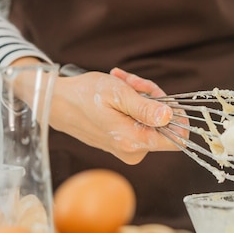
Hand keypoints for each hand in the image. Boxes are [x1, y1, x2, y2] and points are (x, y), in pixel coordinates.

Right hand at [48, 66, 176, 164]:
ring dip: (141, 97)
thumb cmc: (84, 95)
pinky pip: (138, 122)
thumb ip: (147, 108)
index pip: (178, 140)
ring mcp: (126, 148)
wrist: (54, 101)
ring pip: (151, 120)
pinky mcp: (121, 143)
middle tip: (134, 82)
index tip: (168, 100)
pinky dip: (132, 104)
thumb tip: (170, 117)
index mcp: (134, 142)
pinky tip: (118, 89)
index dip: (179, 118)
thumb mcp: (119, 95)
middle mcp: (132, 151)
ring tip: (122, 81)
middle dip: (154, 99)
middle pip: (164, 125)